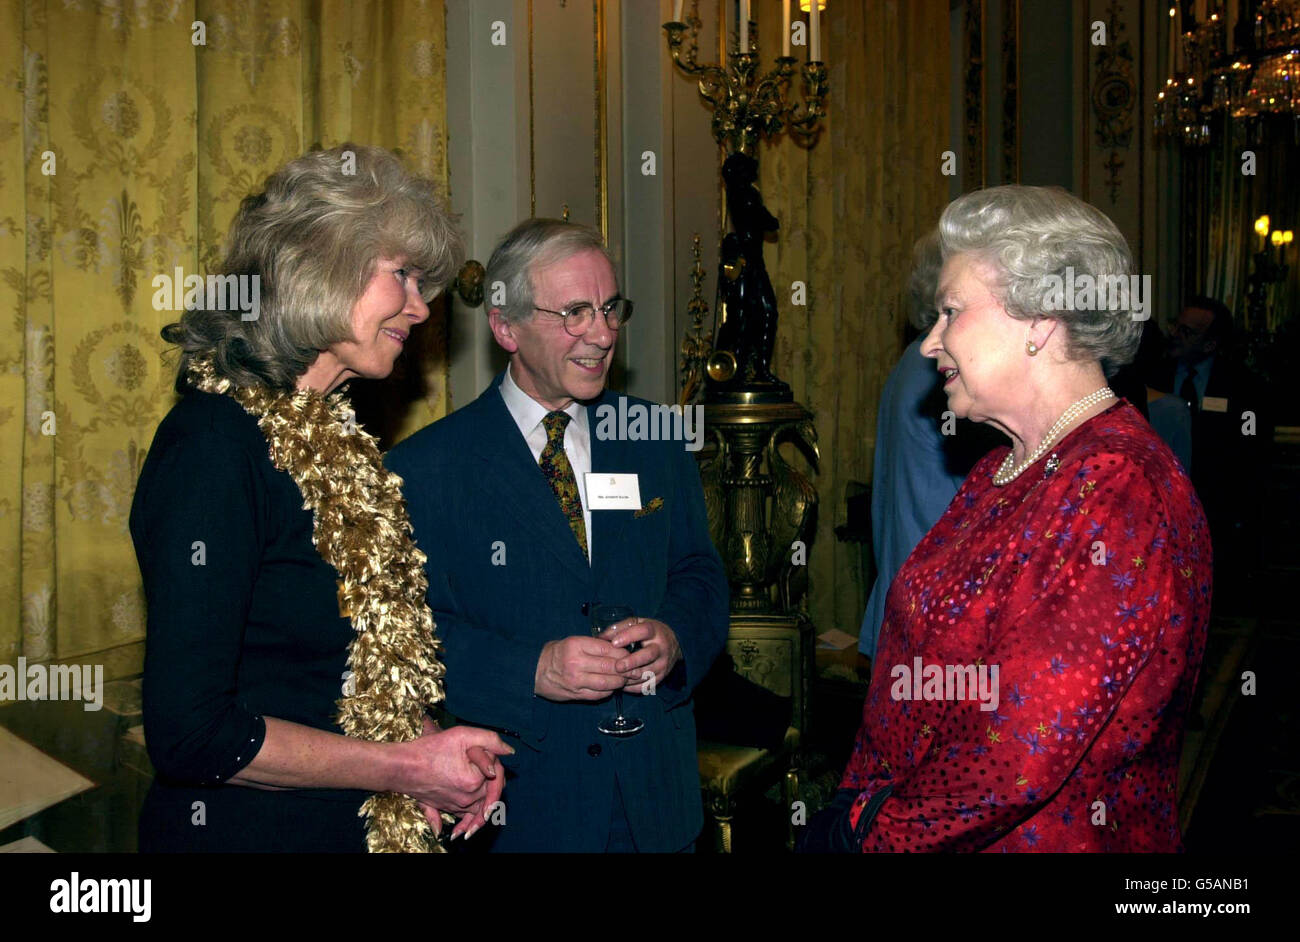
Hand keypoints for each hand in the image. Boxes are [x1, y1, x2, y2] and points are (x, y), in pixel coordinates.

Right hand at [401, 716, 511, 840]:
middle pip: (489, 795)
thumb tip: (509, 751)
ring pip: (477, 811)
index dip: (497, 766)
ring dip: (485, 811)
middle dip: (493, 786)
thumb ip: (490, 740)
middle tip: (494, 778)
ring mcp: (454, 805)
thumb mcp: (462, 735)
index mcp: (473, 781)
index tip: (493, 761)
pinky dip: (465, 824)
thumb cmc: (430, 748)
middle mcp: (466, 798)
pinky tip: (464, 828)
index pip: (497, 777)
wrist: (401, 766)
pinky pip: (460, 819)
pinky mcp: (444, 808)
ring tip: (490, 810)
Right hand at [534, 635, 626, 700]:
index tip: (632, 655)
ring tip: (627, 679)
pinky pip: (599, 694)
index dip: (624, 654)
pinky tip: (613, 687)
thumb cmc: (558, 653)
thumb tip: (622, 650)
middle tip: (637, 670)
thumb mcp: (574, 642)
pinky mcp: (576, 694)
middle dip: (627, 669)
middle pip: (610, 667)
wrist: (535, 670)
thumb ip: (595, 646)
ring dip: (620, 682)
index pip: (608, 649)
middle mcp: (576, 663)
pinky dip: (609, 691)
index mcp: (577, 645)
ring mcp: (576, 680)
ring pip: (607, 683)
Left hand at [601, 617, 680, 693]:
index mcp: (654, 631)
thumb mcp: (637, 623)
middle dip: (632, 662)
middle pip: (648, 655)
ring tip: (615, 676)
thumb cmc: (649, 633)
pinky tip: (621, 684)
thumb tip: (600, 638)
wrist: (673, 645)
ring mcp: (663, 664)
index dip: (628, 636)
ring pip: (647, 673)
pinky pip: (646, 685)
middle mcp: (661, 648)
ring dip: (630, 677)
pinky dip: (632, 687)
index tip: (614, 643)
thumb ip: (619, 628)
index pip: (644, 631)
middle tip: (617, 666)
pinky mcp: (661, 677)